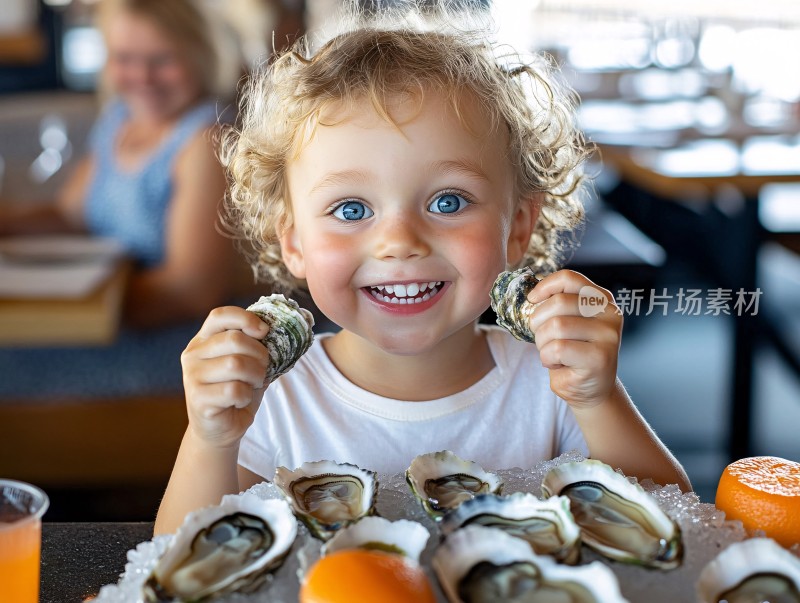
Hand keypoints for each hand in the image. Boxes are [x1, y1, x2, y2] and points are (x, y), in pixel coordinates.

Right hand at [181, 306, 269, 447]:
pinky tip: (240, 401)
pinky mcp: (198, 399)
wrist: (220, 429)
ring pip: (235, 364)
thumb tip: (273, 330)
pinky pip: (234, 390)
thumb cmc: (235, 391)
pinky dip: (246, 396)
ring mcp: (192, 377)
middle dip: (259, 354)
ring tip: (252, 385)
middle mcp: (193, 355)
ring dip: (255, 376)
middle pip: (234, 339)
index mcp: (203, 340)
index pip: (220, 316)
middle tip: (262, 368)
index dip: (245, 318)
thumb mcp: (245, 363)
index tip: (264, 332)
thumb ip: (253, 345)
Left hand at [528, 270, 621, 409]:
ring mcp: (608, 336)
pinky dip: (548, 358)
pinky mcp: (600, 358)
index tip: (532, 300)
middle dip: (538, 321)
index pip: (569, 279)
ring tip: (551, 353)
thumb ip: (558, 306)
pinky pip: (558, 349)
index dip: (545, 286)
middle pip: (559, 303)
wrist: (592, 390)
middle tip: (541, 337)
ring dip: (542, 343)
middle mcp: (610, 314)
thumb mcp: (569, 323)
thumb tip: (533, 295)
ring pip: (556, 326)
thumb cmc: (574, 353)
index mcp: (601, 299)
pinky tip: (558, 364)